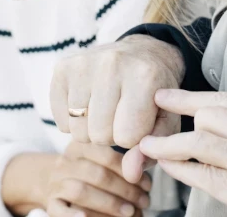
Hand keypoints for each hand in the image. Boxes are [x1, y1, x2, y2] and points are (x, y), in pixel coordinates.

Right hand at [21, 142, 150, 216]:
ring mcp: (55, 183)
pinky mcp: (51, 203)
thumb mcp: (105, 162)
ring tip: (130, 211)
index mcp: (80, 147)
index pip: (107, 155)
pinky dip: (72, 215)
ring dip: (109, 203)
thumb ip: (125, 164)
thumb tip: (145, 171)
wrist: (56, 184)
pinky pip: (59, 210)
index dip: (130, 171)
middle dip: (125, 190)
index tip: (147, 185)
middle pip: (97, 175)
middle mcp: (65, 163)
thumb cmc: (91, 173)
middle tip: (144, 201)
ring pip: (80, 191)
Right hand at [50, 35, 185, 148]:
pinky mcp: (62, 67)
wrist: (144, 54)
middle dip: (112, 135)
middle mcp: (112, 65)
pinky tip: (90, 106)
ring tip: (106, 113)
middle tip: (121, 117)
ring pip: (78, 130)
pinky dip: (73, 122)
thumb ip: (153, 148)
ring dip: (92, 131)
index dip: (135, 138)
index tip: (140, 122)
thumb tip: (130, 174)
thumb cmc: (156, 93)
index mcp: (145, 76)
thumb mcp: (166, 119)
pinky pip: (60, 119)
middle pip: (100, 135)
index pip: (128, 136)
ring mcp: (83, 64)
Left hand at [126, 77, 226, 215]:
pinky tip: (166, 166)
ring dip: (166, 143)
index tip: (168, 95)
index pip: (225, 99)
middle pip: (206, 116)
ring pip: (196, 142)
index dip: (191, 97)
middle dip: (179, 118)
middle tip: (155, 119)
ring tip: (148, 144)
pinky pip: (199, 175)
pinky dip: (177, 169)